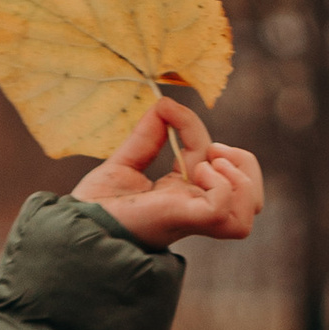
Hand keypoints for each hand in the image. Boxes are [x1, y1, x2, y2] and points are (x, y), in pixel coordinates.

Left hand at [76, 96, 262, 246]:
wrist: (76, 225)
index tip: (169, 111)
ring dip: (240, 177)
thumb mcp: (124, 162)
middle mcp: (194, 208)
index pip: (219, 164)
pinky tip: (197, 174)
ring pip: (249, 209)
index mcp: (183, 195)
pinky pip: (224, 208)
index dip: (199, 130)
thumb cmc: (95, 205)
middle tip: (212, 152)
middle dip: (246, 165)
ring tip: (206, 164)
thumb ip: (147, 136)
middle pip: (252, 198)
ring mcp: (192, 216)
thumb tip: (164, 104)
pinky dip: (221, 185)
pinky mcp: (183, 220)